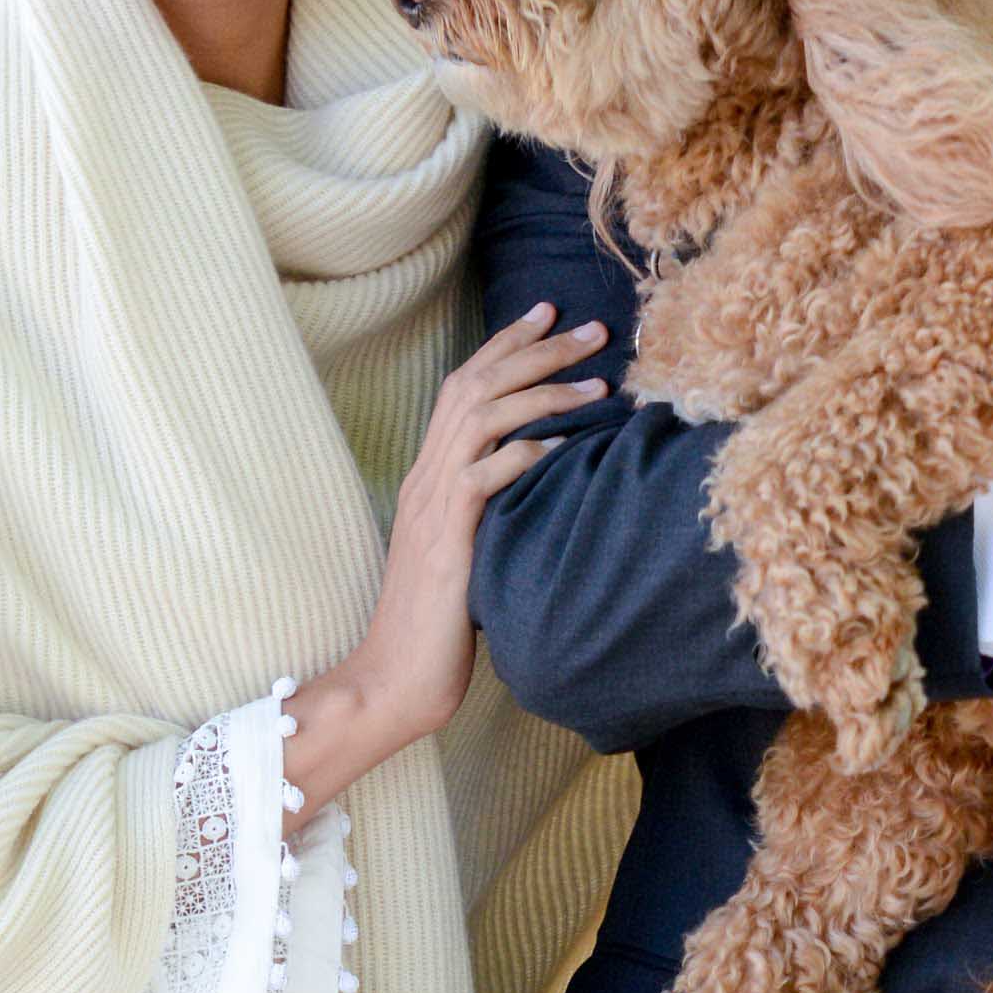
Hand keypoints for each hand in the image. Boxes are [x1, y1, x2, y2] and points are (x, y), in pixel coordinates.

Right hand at [284, 304, 605, 811]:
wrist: (394, 676)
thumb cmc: (437, 627)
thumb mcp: (467, 553)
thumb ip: (488, 512)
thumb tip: (537, 486)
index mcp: (428, 476)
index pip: (464, 388)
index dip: (505, 346)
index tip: (548, 315)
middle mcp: (425, 477)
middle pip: (477, 385)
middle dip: (535, 349)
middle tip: (591, 327)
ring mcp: (433, 504)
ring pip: (484, 418)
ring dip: (543, 391)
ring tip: (598, 378)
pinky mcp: (447, 537)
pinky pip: (486, 477)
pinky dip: (525, 454)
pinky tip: (564, 444)